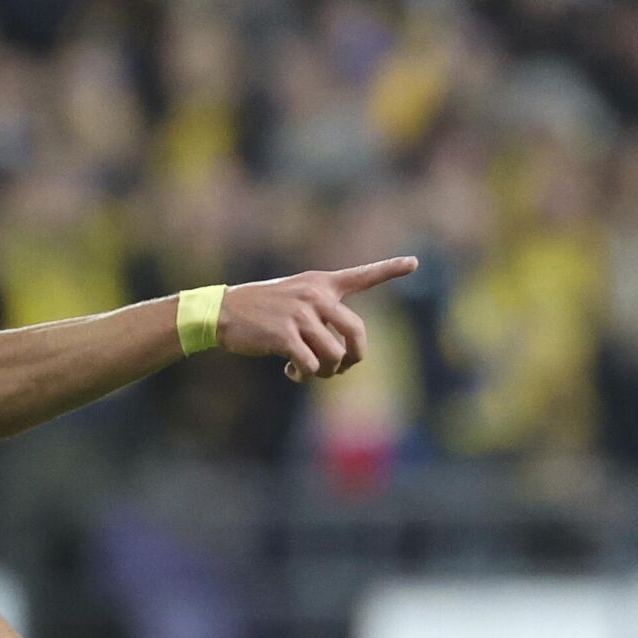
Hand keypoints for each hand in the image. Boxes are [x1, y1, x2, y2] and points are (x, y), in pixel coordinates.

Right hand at [217, 255, 419, 382]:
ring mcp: (300, 314)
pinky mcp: (285, 334)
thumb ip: (321, 318)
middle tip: (341, 368)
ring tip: (307, 370)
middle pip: (357, 333)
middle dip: (354, 358)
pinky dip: (304, 375)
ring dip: (326, 372)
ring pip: (334, 355)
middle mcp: (315, 296)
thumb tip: (340, 359)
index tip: (414, 261)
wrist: (222, 312)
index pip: (361, 275)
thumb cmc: (260, 311)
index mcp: (320, 284)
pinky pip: (311, 366)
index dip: (390, 269)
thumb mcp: (293, 299)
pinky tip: (291, 371)